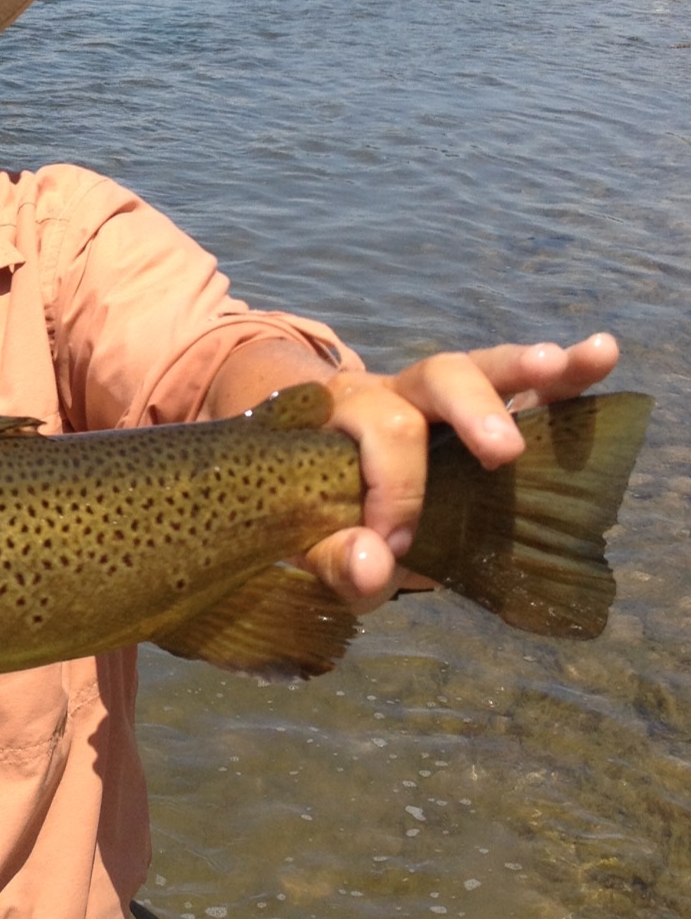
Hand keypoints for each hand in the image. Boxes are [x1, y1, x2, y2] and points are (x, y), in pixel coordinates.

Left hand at [306, 331, 619, 610]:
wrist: (328, 499)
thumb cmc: (327, 520)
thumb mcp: (317, 550)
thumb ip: (333, 561)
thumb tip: (373, 562)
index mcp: (344, 417)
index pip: (379, 432)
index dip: (393, 488)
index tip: (393, 545)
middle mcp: (393, 392)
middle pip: (432, 378)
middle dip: (471, 413)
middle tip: (504, 453)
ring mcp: (441, 398)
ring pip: (481, 368)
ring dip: (524, 369)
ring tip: (560, 364)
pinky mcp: (487, 411)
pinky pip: (528, 388)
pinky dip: (565, 375)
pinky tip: (599, 356)